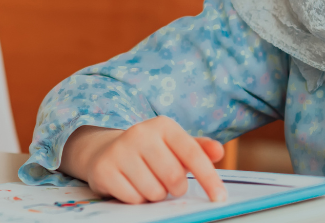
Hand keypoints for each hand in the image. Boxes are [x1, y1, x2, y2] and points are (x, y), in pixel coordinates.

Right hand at [58, 117, 226, 203]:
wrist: (105, 151)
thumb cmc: (150, 151)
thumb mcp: (174, 145)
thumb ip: (199, 149)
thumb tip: (218, 151)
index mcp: (164, 125)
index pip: (193, 154)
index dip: (209, 178)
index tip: (220, 198)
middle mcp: (141, 133)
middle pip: (174, 178)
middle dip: (176, 189)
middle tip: (170, 184)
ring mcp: (120, 151)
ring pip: (154, 192)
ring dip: (156, 195)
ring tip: (148, 182)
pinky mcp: (105, 170)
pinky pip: (134, 199)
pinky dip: (138, 199)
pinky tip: (132, 186)